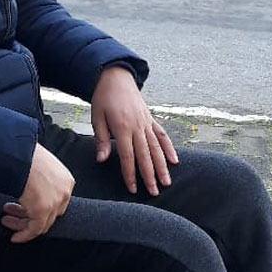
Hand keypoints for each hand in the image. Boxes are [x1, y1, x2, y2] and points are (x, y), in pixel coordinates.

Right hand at [1, 144, 73, 243]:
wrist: (18, 153)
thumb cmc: (24, 154)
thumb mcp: (40, 166)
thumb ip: (40, 180)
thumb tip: (30, 190)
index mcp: (66, 180)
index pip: (56, 202)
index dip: (40, 207)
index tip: (26, 210)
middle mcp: (64, 192)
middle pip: (50, 214)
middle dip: (29, 216)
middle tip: (12, 214)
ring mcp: (54, 203)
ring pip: (41, 223)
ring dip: (22, 224)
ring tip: (7, 220)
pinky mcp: (43, 211)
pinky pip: (34, 230)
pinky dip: (24, 235)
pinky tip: (15, 236)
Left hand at [91, 66, 177, 196]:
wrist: (116, 78)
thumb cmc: (103, 99)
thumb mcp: (97, 118)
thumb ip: (101, 140)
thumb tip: (101, 160)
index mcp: (122, 128)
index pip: (127, 156)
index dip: (130, 174)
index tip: (132, 189)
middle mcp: (137, 127)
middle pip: (145, 155)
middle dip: (150, 175)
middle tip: (154, 193)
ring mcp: (146, 123)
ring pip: (157, 148)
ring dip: (162, 166)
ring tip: (166, 182)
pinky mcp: (151, 119)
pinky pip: (162, 135)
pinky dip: (169, 148)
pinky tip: (175, 161)